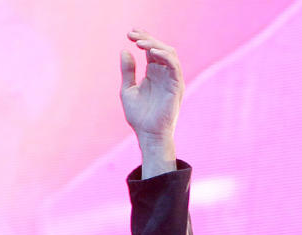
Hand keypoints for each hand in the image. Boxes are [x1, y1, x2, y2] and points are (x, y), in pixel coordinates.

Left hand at [120, 29, 182, 175]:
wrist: (148, 134)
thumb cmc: (139, 116)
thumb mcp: (128, 90)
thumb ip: (128, 71)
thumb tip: (124, 50)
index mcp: (153, 73)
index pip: (150, 50)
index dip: (142, 38)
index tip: (129, 33)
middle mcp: (164, 74)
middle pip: (159, 48)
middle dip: (146, 38)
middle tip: (132, 34)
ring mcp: (171, 79)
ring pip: (168, 53)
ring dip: (154, 44)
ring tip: (140, 42)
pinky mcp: (177, 86)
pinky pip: (174, 66)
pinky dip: (164, 56)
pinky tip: (151, 52)